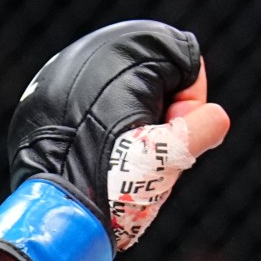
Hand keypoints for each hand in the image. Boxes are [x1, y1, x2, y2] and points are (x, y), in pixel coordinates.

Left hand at [0, 21, 228, 260]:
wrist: (56, 207)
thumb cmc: (114, 182)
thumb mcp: (169, 156)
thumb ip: (201, 128)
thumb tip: (216, 117)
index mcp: (126, 57)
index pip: (184, 63)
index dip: (189, 106)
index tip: (170, 139)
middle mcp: (91, 53)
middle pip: (152, 76)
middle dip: (158, 112)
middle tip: (145, 150)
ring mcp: (63, 70)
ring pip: (120, 88)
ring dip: (128, 117)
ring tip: (118, 154)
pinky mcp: (44, 92)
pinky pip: (88, 99)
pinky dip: (98, 120)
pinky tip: (94, 149)